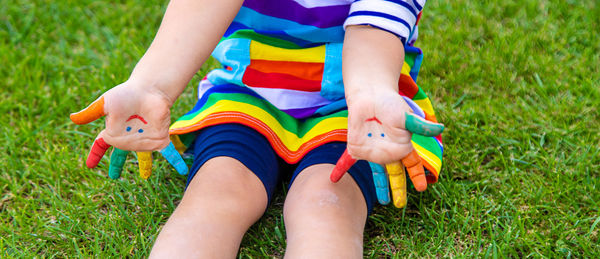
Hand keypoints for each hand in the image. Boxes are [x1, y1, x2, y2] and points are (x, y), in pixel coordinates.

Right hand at [70, 82, 187, 178]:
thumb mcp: (106, 104)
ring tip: (145, 177)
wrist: (149, 90)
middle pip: (121, 155)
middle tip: (113, 176)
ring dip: (145, 167)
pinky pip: (168, 154)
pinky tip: (183, 170)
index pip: (101, 145)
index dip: (95, 154)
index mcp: (114, 132)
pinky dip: (176, 162)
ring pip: (144, 158)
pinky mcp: (160, 139)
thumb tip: (72, 119)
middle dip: (117, 164)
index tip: (89, 165)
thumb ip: (91, 113)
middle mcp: (129, 138)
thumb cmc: (126, 94)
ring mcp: (145, 140)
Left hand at [330, 91, 442, 206]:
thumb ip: (421, 126)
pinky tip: (333, 179)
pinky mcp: (356, 147)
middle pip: (395, 174)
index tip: (422, 187)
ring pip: (377, 173)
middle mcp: (388, 151)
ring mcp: (372, 151)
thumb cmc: (390, 104)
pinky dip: (340, 169)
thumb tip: (441, 128)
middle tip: (400, 204)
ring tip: (383, 201)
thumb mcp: (407, 116)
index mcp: (402, 146)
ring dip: (380, 186)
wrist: (370, 95)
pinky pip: (347, 161)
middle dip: (399, 189)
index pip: (412, 165)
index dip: (418, 176)